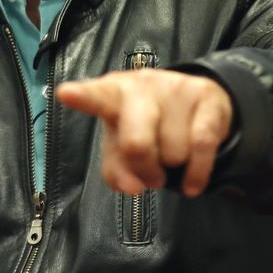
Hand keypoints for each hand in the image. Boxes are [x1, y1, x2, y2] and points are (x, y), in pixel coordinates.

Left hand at [56, 69, 232, 197]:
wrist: (195, 100)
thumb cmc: (146, 124)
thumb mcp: (122, 145)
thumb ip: (117, 170)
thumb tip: (133, 188)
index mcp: (112, 93)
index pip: (96, 97)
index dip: (82, 97)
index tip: (66, 93)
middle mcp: (142, 84)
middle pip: (137, 144)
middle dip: (146, 169)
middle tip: (151, 175)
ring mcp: (175, 87)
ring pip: (173, 152)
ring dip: (172, 165)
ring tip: (171, 152)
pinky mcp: (206, 95)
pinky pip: (201, 148)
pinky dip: (197, 174)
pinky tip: (192, 181)